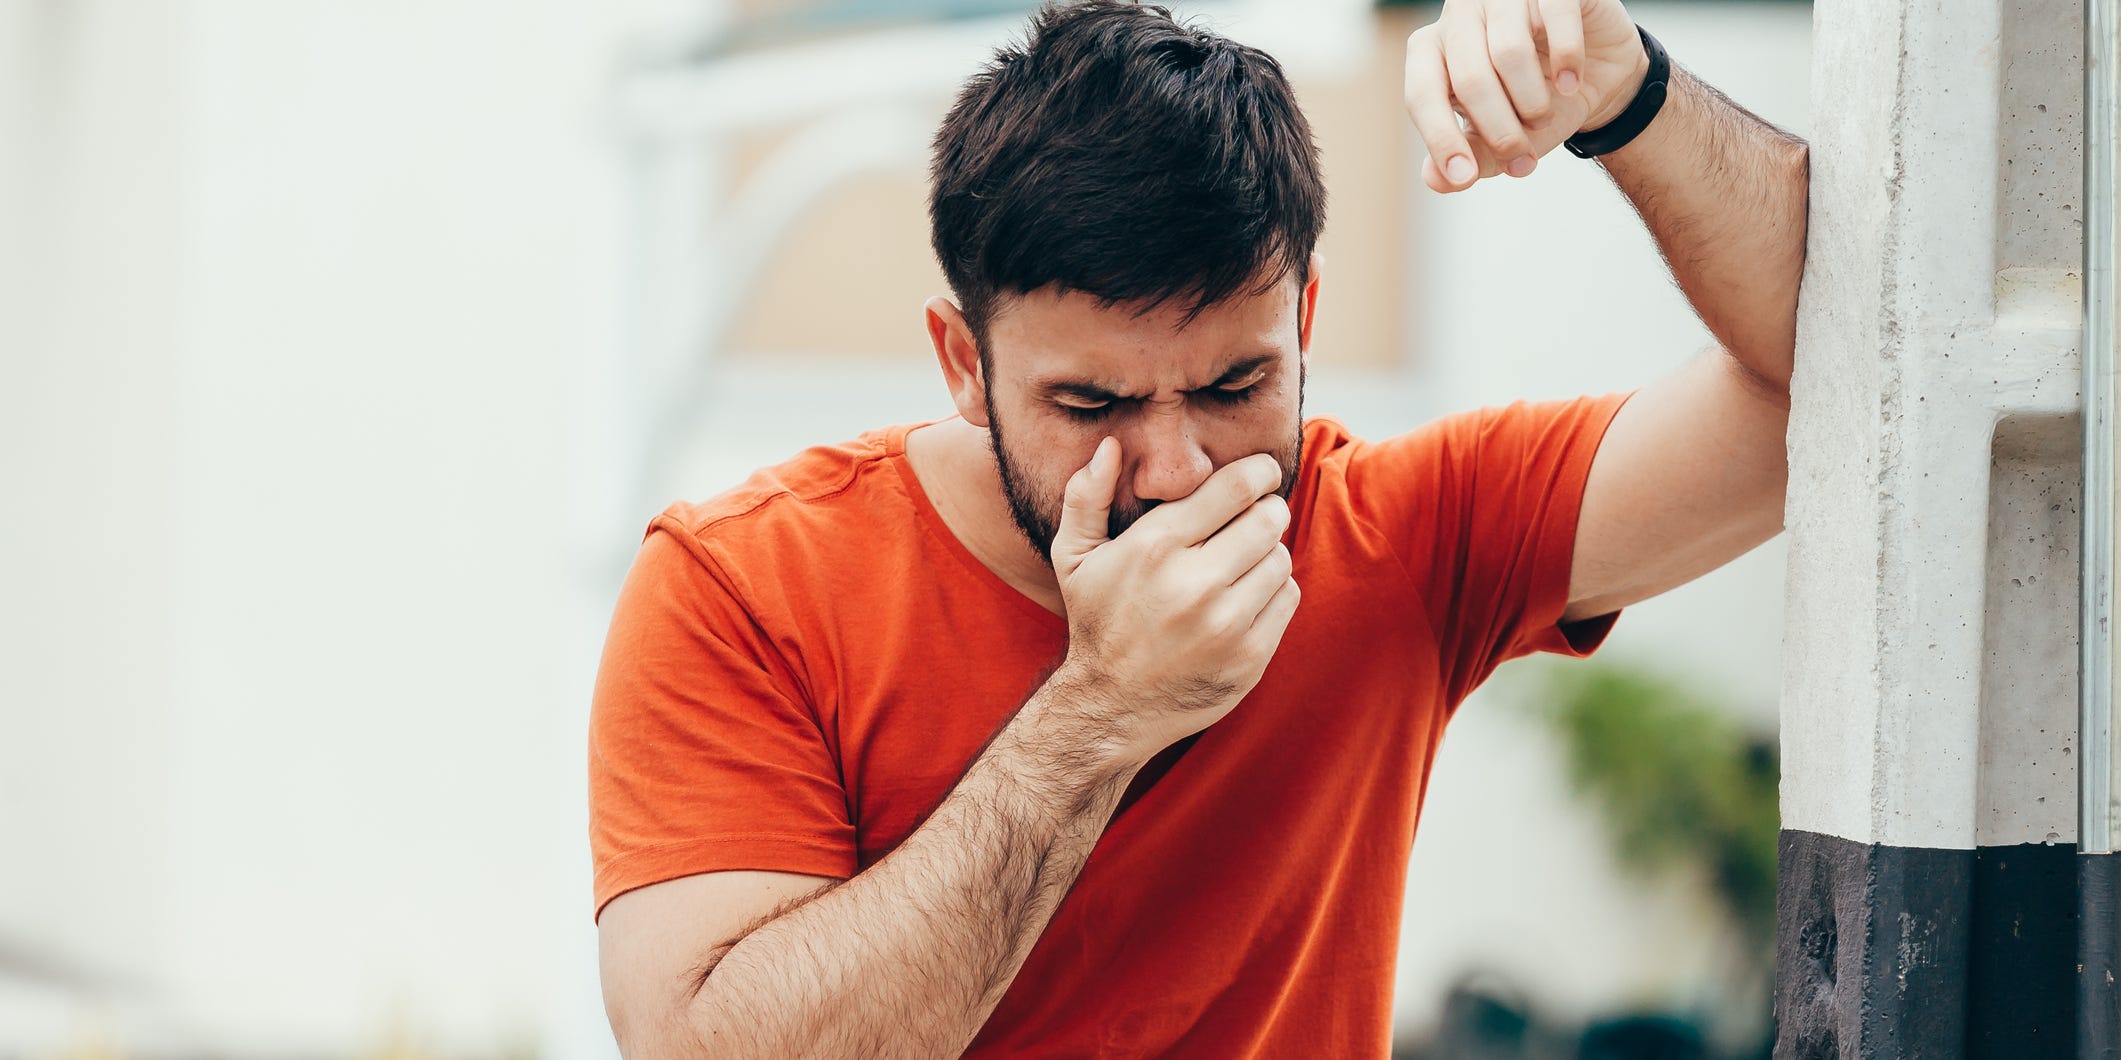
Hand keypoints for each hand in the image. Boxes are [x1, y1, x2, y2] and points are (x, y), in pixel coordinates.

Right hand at [1043, 438, 1300, 761]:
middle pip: (1269, 518)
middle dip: (1265, 510)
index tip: (1261, 472)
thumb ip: (1084, 496)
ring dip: (1267, 553)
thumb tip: (1109, 446)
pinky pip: (1287, 598)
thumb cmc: (1098, 621)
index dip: (1259, 471)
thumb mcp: (1074, 557)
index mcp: (1155, 547)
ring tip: (1239, 564)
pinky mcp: (1250, 657)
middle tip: (1251, 518)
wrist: (1112, 708)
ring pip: (1281, 558)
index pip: (1237, 487)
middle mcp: (1194, 584)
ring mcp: (1226, 624)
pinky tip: (1243, 598)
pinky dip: (1273, 592)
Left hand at [1403, 0, 1648, 192]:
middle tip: (1523, 159)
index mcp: (1432, 52)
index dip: (1441, 138)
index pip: (1422, 93)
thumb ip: (1469, 157)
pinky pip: (1555, 17)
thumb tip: (1436, 180)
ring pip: (1509, 52)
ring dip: (1532, 101)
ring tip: (1543, 118)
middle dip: (1500, 131)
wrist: (1595, 77)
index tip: (1464, 176)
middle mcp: (1460, 16)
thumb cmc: (1533, 104)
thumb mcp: (1501, 140)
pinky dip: (1567, 59)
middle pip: (1470, 78)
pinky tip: (1571, 83)